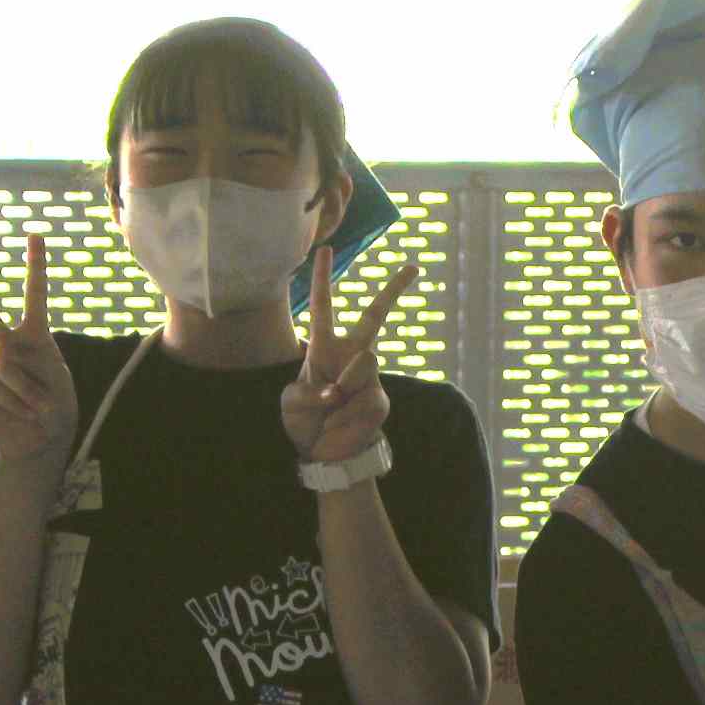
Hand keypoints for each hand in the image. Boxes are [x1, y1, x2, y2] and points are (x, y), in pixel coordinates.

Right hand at [0, 231, 78, 469]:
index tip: (35, 235)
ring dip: (28, 394)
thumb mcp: (58, 390)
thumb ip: (29, 378)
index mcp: (35, 336)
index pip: (35, 295)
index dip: (35, 265)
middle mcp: (8, 346)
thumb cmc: (57, 408)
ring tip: (41, 410)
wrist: (41, 439)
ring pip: (5, 371)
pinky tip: (22, 414)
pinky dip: (15, 405)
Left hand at [279, 243, 415, 467]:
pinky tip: (339, 426)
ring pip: (366, 363)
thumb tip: (337, 392)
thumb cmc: (303, 421)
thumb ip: (308, 393)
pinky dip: (346, 416)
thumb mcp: (291, 404)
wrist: (324, 453)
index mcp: (323, 348)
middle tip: (413, 267)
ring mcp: (368, 377)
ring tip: (330, 410)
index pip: (323, 308)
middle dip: (394, 290)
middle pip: (375, 316)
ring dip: (344, 387)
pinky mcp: (379, 400)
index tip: (325, 250)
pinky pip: (366, 398)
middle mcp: (350, 355)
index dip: (322, 279)